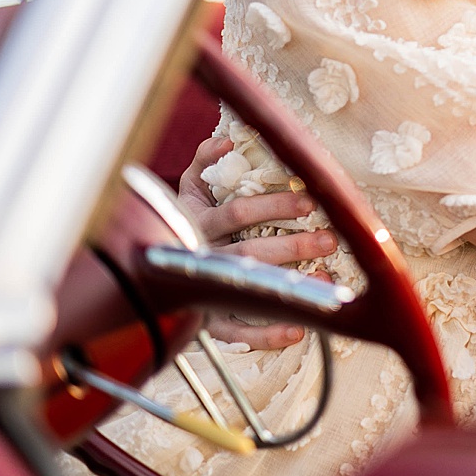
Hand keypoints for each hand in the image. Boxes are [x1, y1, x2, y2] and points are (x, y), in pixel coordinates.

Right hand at [179, 136, 336, 349]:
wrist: (147, 261)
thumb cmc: (186, 216)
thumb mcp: (190, 186)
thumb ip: (204, 161)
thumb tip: (225, 140)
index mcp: (196, 222)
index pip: (236, 213)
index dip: (271, 206)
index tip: (309, 202)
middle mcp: (199, 257)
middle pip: (248, 252)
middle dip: (292, 245)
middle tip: (329, 240)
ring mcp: (199, 291)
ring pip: (245, 289)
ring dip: (288, 288)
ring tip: (327, 279)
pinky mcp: (205, 321)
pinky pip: (234, 333)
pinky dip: (264, 335)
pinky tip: (296, 331)